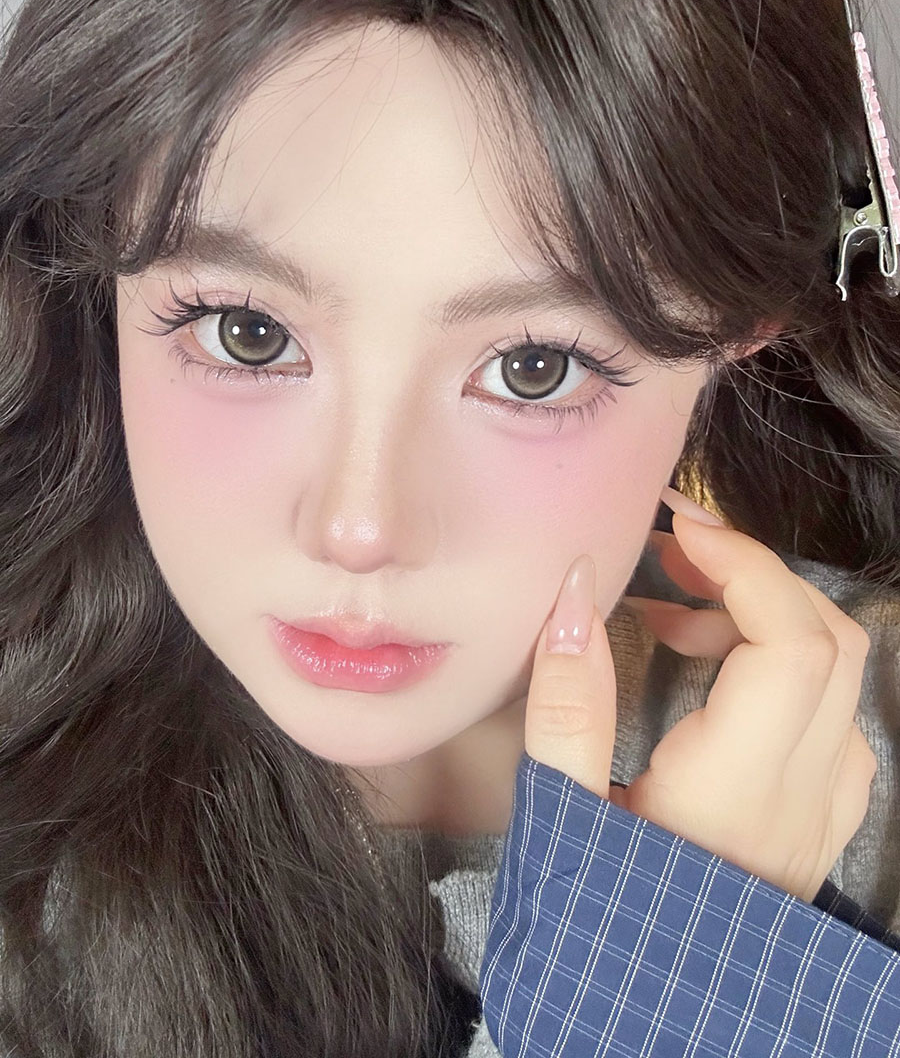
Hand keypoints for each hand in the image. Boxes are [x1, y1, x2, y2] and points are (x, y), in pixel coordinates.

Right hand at [524, 492, 876, 901]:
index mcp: (739, 791)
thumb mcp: (561, 823)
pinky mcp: (819, 829)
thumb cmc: (595, 935)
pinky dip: (785, 670)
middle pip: (828, 641)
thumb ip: (567, 707)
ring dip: (768, 619)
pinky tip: (715, 678)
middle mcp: (804, 798)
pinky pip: (835, 722)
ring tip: (671, 611)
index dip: (746, 563)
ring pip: (839, 678)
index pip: (791, 639)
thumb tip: (578, 593)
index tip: (678, 526)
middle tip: (673, 551)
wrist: (647, 1031)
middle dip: (755, 574)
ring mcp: (824, 816)